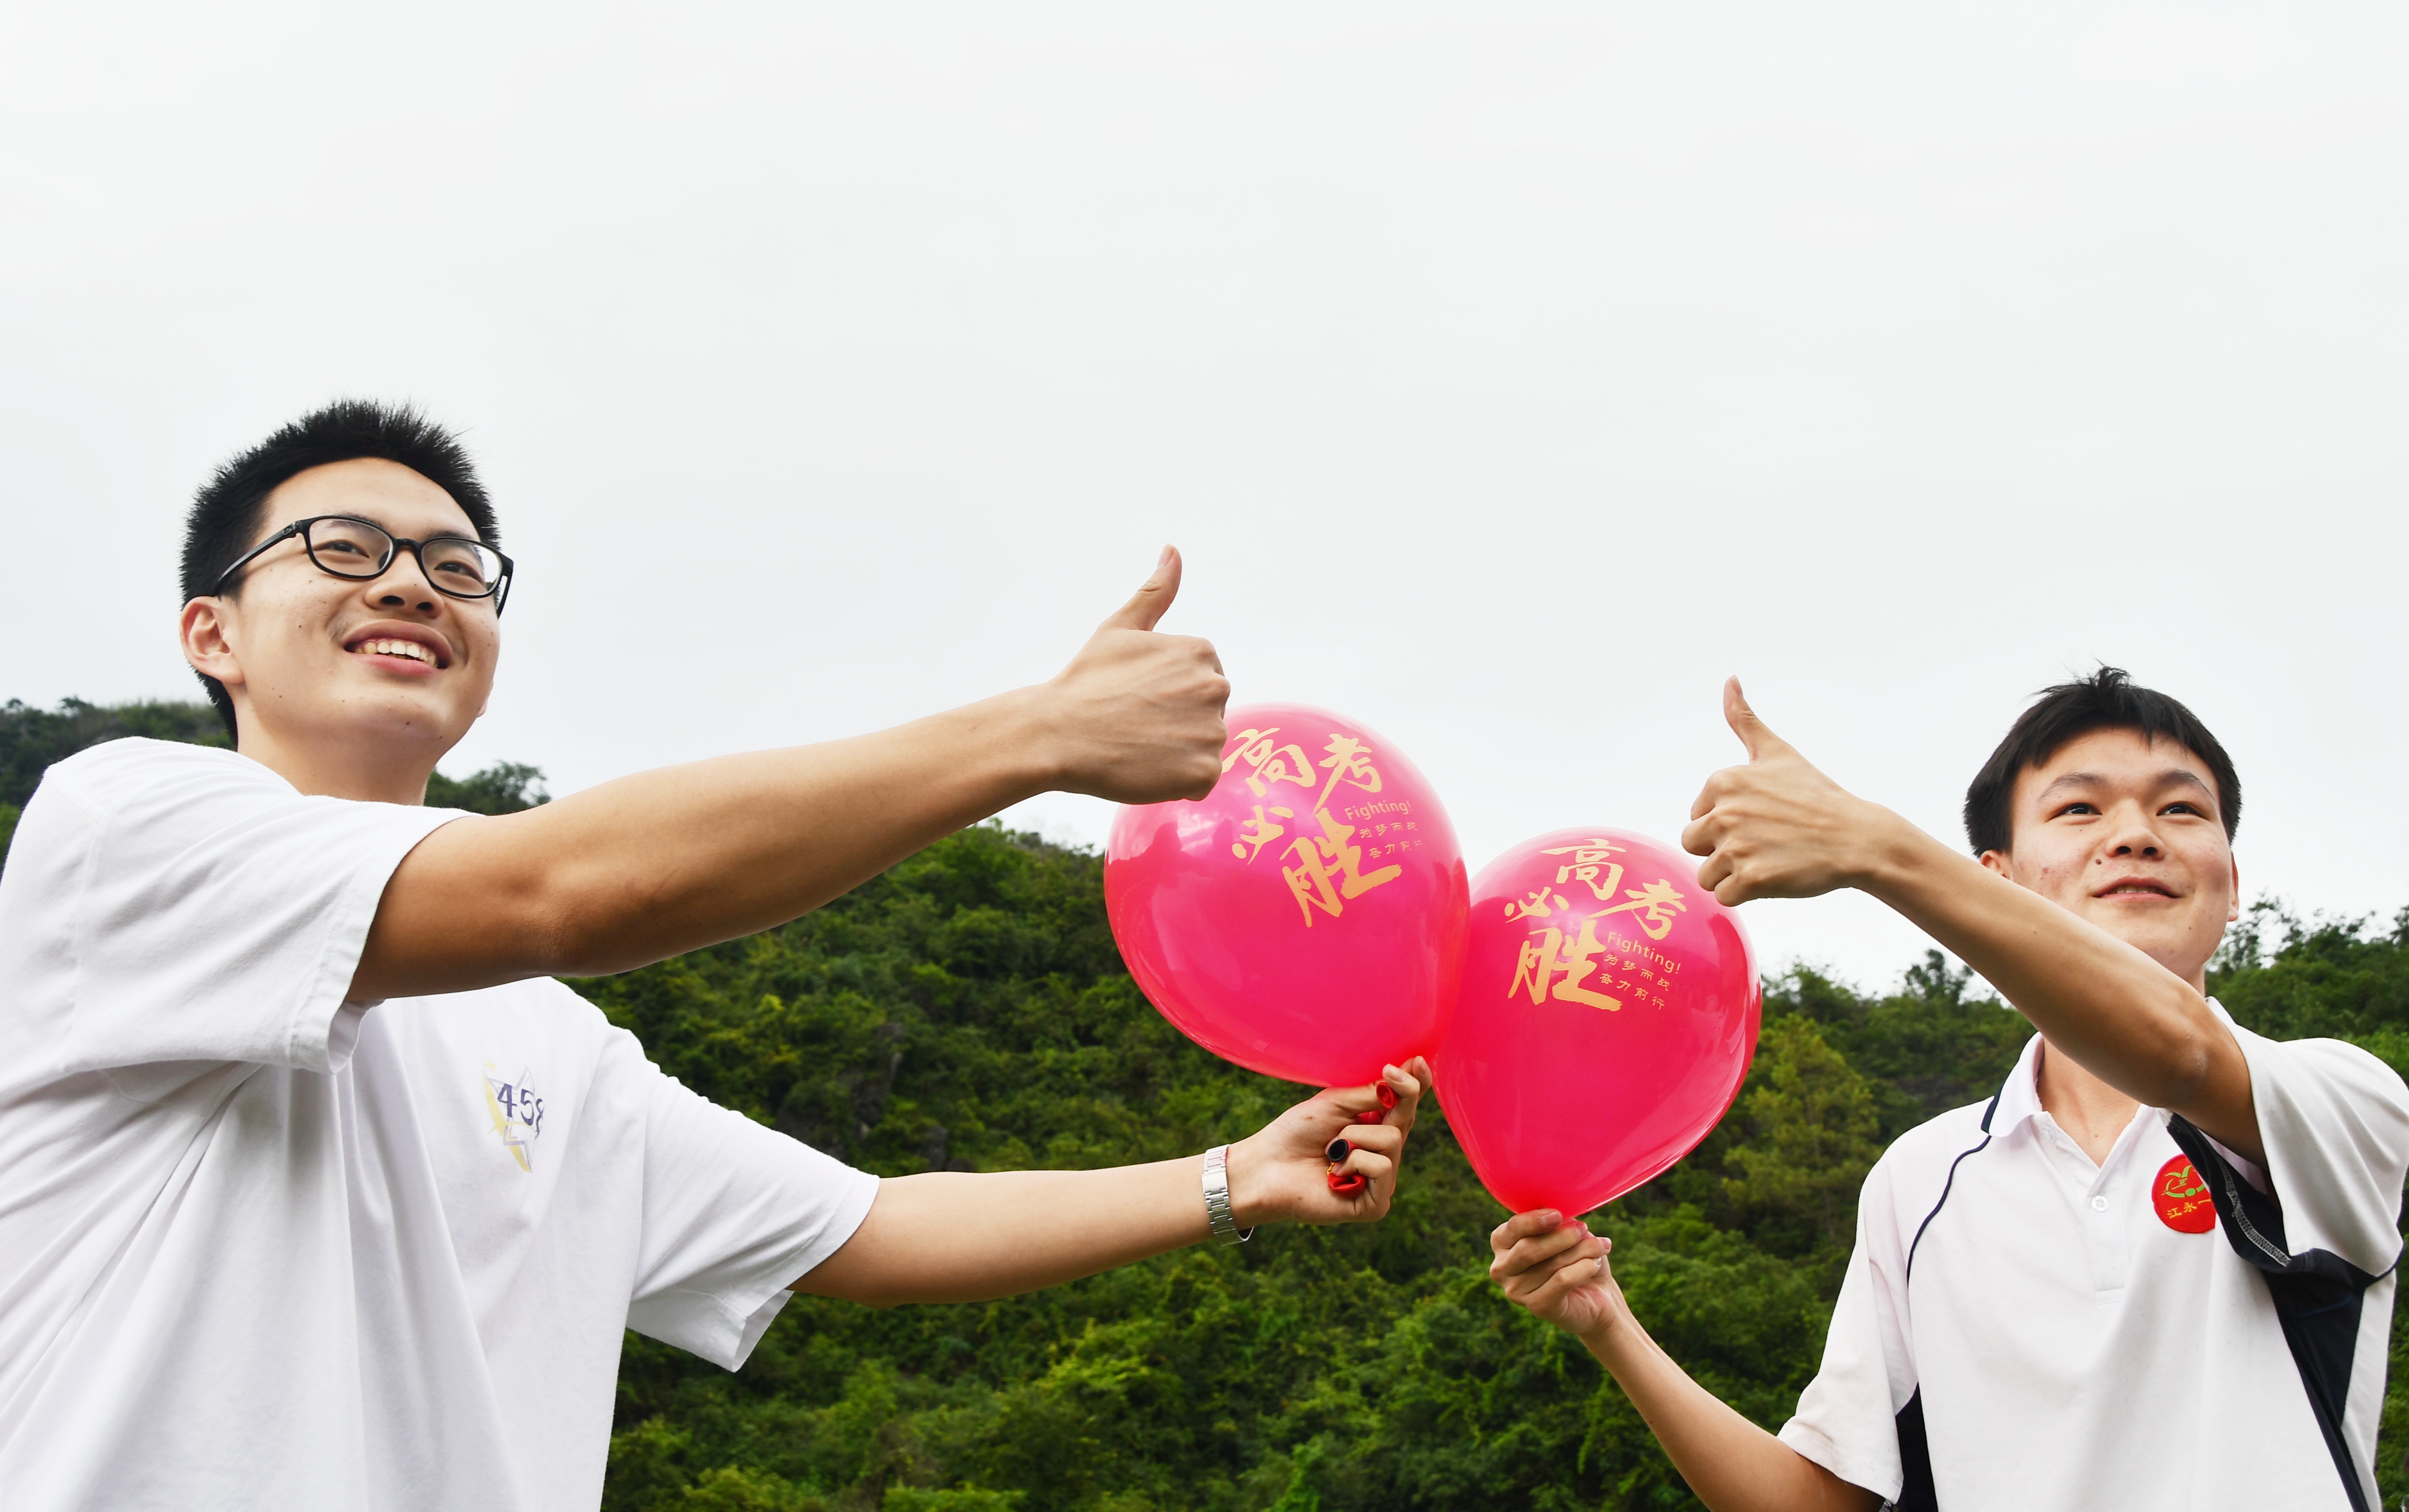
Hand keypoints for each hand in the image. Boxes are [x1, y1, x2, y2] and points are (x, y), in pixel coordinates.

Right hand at [1040, 546, 1231, 802]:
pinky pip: (1202, 780)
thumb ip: (1155, 592)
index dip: (1166, 695)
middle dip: (1177, 722)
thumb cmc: (1084, 680)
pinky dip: (1179, 781)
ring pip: (1204, 747)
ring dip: (1177, 752)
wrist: (1057, 733)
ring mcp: (1212, 730)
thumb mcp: (1119, 628)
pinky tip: (1145, 768)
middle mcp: (1215, 687)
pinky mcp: (1204, 770)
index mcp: (1200, 651)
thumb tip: (1173, 550)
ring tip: (1137, 746)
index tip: (1135, 699)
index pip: (1199, 683)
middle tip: (1134, 724)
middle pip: (1206, 714)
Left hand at [1225, 1059, 1430, 1225]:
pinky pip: (1383, 1167)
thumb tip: (1405, 1072)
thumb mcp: (1336, 1103)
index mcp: (1374, 1128)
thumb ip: (1373, 1093)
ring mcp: (1381, 1181)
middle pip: (1407, 1118)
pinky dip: (1354, 1162)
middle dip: (1398, 1094)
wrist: (1266, 1167)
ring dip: (1354, 1137)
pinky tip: (1334, 1174)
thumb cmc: (1295, 1133)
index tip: (1417, 1060)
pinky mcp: (1375, 1204)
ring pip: (1393, 1140)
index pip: (1406, 1105)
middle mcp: (1382, 1154)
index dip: (1417, 1084)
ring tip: (1330, 1150)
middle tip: (1388, 1073)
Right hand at [1489, 1209, 1623, 1339]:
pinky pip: (1562, 1281)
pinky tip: (1595, 1263)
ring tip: (1600, 1246)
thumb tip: (1560, 1215)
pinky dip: (1583, 1268)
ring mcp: (1516, 1292)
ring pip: (1551, 1264)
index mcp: (1502, 1244)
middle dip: (1561, 1236)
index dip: (1534, 1220)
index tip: (1558, 1215)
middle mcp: (1502, 1270)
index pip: (1512, 1229)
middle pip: (1528, 1249)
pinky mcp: (1538, 1307)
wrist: (1597, 1295)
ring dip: (1581, 1251)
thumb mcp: (1566, 1231)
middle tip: (1584, 1228)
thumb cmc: (1577, 1256)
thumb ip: (1557, 1222)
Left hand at [1681, 677, 1897, 905]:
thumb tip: (1729, 679)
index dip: (1724, 824)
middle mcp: (1723, 811)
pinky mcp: (1751, 880)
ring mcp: (1736, 847)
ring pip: (1707, 875)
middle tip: (1761, 844)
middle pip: (1694, 845)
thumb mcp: (1777, 752)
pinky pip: (1724, 897)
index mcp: (1723, 781)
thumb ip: (1744, 720)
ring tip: (1769, 860)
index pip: (1696, 815)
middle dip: (1721, 851)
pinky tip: (1773, 878)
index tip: (1759, 819)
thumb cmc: (1816, 796)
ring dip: (1733, 875)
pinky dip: (1745, 894)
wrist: (1857, 837)